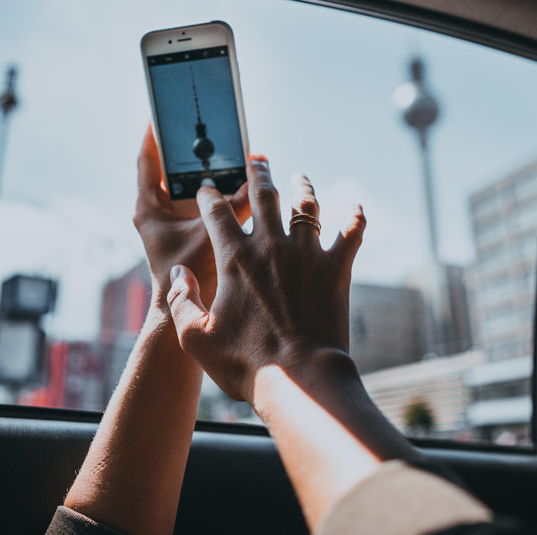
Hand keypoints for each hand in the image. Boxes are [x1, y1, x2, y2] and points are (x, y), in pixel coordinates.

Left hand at [132, 126, 248, 306]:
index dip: (154, 135)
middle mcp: (158, 212)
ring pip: (189, 185)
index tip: (162, 113)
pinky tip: (240, 182)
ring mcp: (174, 222)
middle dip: (190, 148)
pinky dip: (219, 192)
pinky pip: (205, 203)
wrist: (185, 313)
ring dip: (208, 169)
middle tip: (207, 126)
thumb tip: (255, 181)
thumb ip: (233, 207)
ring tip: (228, 147)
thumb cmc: (188, 276)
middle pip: (171, 169)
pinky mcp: (190, 232)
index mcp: (148, 208)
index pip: (146, 161)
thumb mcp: (211, 235)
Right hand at [165, 155, 365, 403]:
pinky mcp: (336, 268)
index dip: (209, 197)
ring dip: (302, 186)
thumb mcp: (195, 338)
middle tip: (256, 159)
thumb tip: (179, 273)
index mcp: (234, 259)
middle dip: (257, 174)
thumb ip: (181, 301)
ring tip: (300, 176)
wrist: (300, 377)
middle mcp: (270, 246)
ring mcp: (306, 254)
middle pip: (263, 196)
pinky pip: (350, 234)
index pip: (216, 214)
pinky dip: (355, 218)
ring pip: (305, 206)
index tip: (207, 188)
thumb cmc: (245, 362)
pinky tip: (357, 207)